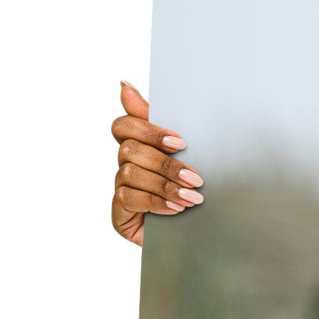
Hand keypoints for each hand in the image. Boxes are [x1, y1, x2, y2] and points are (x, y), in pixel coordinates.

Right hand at [110, 82, 202, 245]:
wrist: (199, 233)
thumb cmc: (190, 189)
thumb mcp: (186, 155)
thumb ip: (160, 122)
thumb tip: (124, 85)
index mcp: (138, 145)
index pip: (124, 125)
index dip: (149, 130)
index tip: (180, 142)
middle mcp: (124, 164)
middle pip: (130, 150)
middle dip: (166, 164)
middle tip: (196, 178)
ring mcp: (120, 188)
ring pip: (130, 173)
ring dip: (165, 185)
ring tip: (193, 198)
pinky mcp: (119, 213)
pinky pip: (129, 198)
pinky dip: (156, 202)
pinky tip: (176, 210)